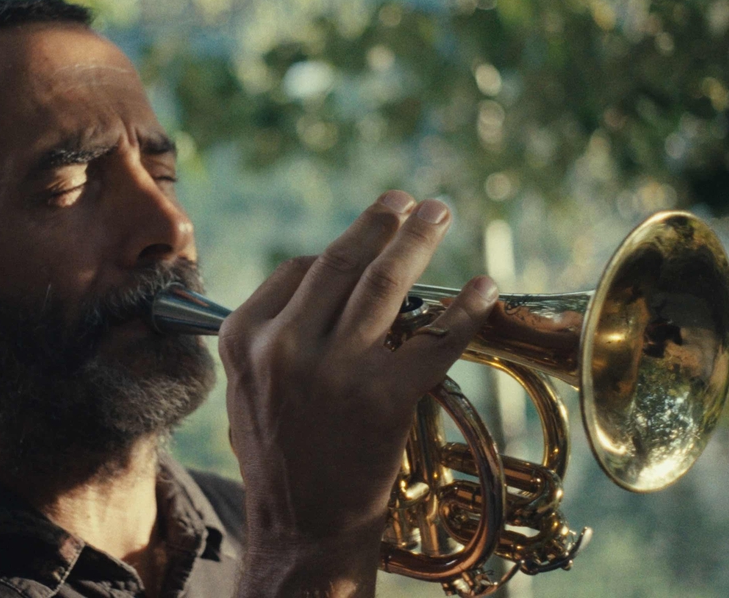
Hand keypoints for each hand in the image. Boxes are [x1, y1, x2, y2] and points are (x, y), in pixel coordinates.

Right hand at [219, 190, 498, 596]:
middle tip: (408, 200)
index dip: (341, 249)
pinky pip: (434, 339)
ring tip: (437, 213)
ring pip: (385, 285)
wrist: (302, 529)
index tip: (370, 235)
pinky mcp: (385, 399)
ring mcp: (337, 371)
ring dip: (418, 240)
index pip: (300, 269)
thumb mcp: (247, 389)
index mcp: (246, 337)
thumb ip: (271, 335)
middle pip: (343, 262)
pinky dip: (464, 308)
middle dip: (382, 221)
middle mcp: (286, 346)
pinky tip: (482, 287)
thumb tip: (315, 280)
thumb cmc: (278, 459)